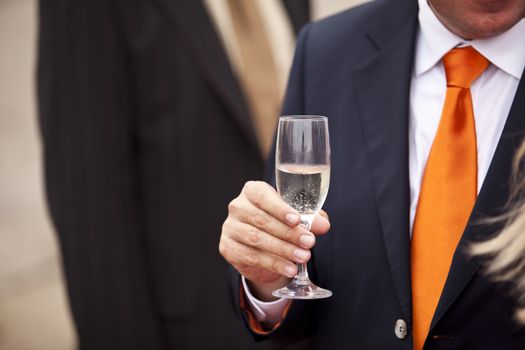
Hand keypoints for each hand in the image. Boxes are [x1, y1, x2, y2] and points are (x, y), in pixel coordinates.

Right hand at [219, 181, 330, 300]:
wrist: (262, 249)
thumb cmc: (280, 224)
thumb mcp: (297, 219)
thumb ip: (310, 219)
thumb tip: (324, 225)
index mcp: (252, 191)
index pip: (262, 196)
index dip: (279, 208)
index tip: (297, 220)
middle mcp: (237, 207)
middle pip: (261, 220)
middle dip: (288, 233)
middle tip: (309, 242)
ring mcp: (230, 227)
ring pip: (256, 239)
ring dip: (282, 250)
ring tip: (303, 257)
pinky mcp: (228, 248)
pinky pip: (251, 256)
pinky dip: (273, 264)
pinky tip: (290, 268)